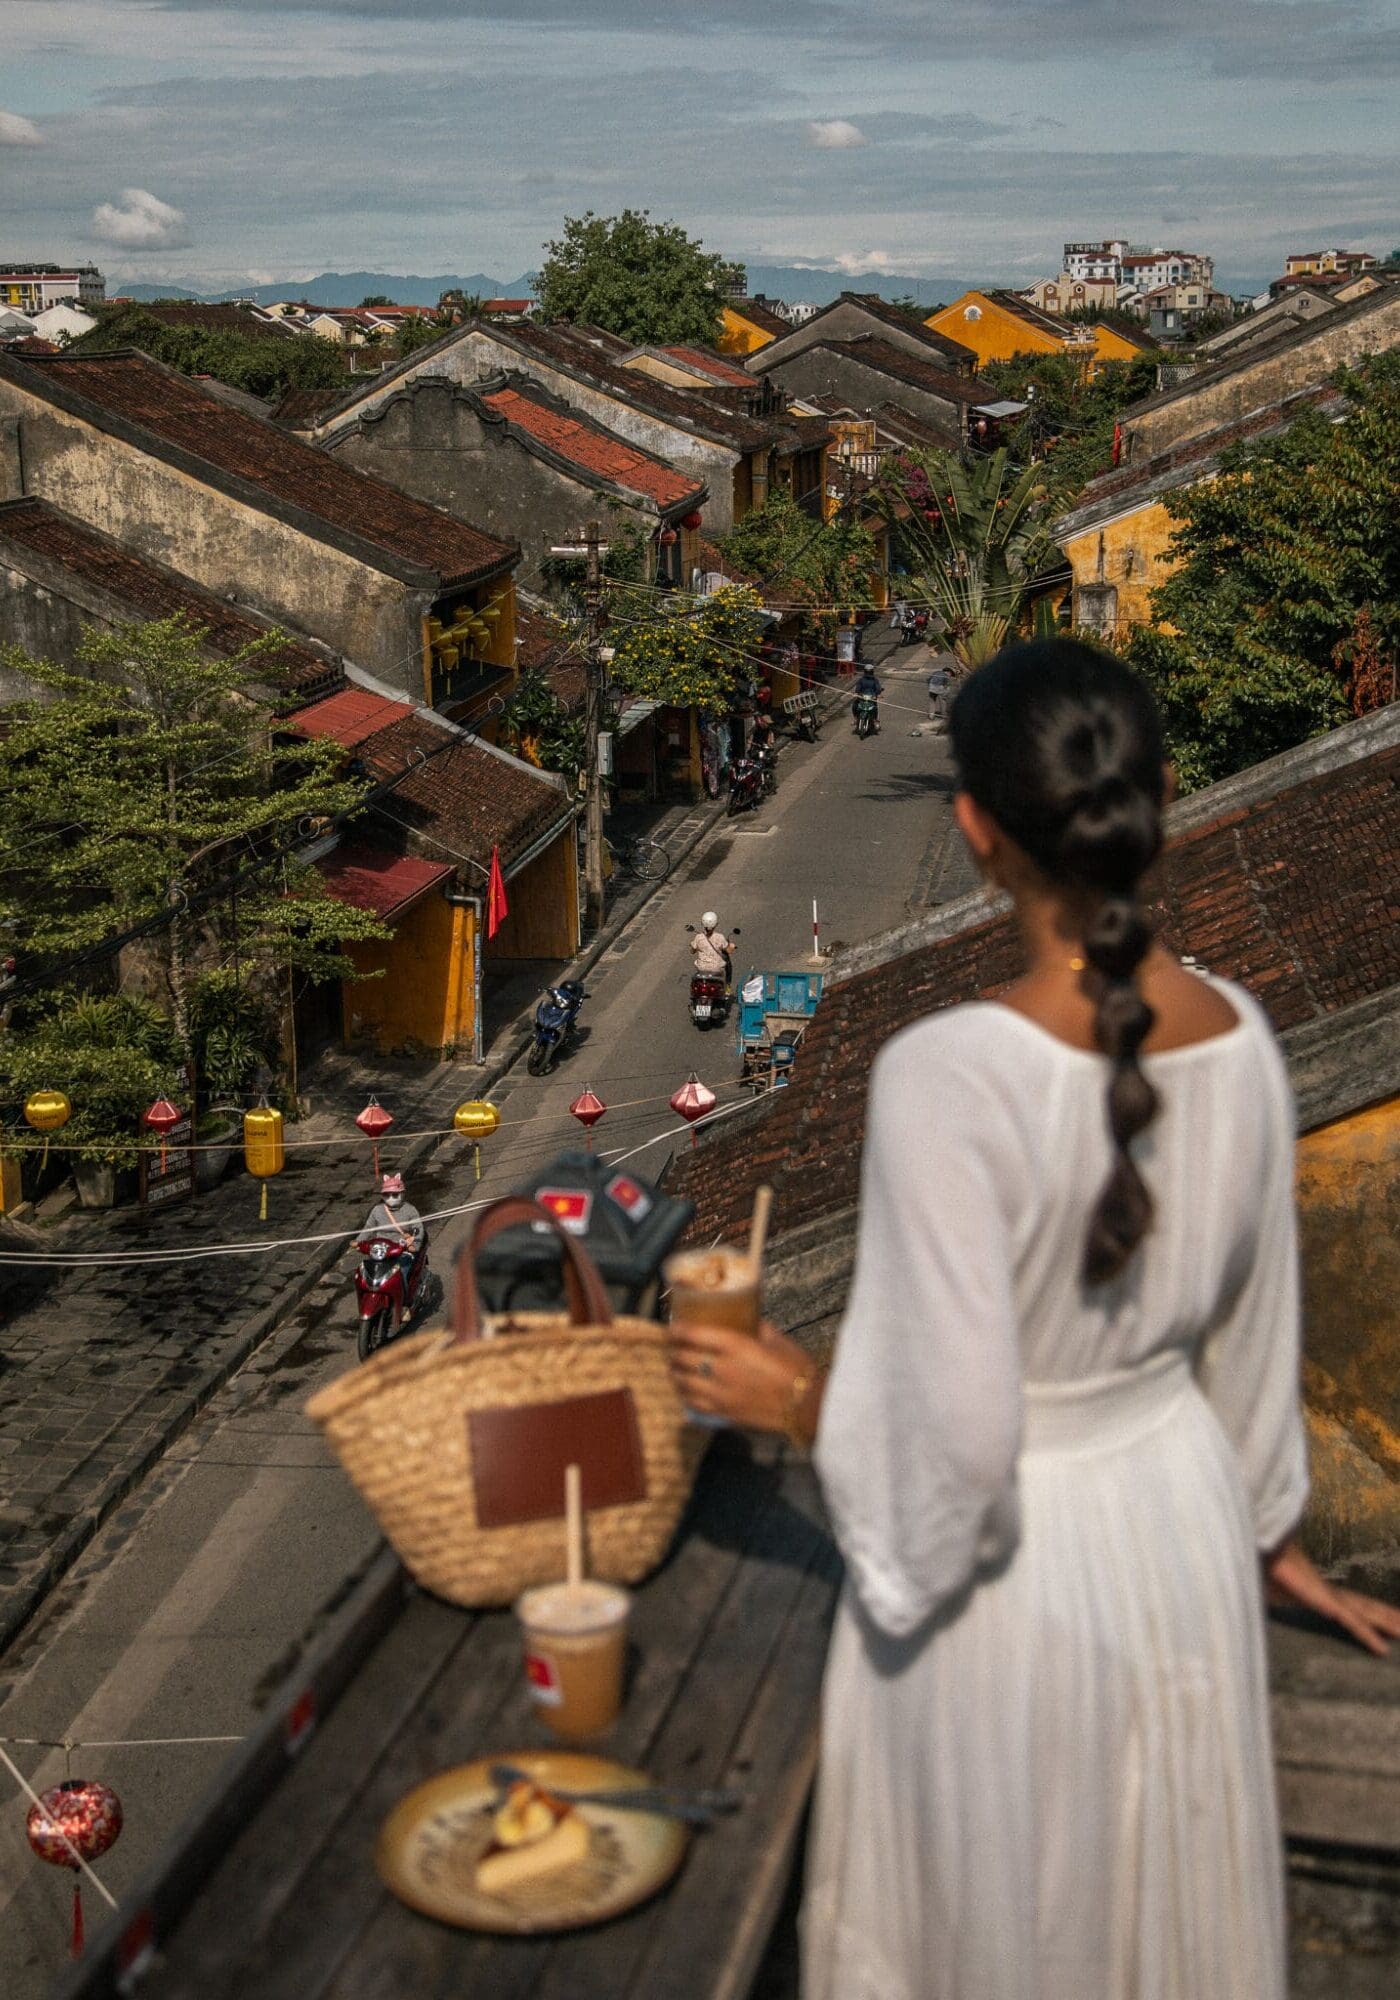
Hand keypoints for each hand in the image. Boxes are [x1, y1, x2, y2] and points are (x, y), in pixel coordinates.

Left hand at [668, 1318, 822, 1439]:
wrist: (808, 1406)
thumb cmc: (797, 1369)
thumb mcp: (777, 1340)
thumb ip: (756, 1328)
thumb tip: (746, 1319)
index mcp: (734, 1345)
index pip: (693, 1334)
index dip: (677, 1330)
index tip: (672, 1327)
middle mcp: (722, 1369)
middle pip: (682, 1358)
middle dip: (672, 1351)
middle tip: (672, 1347)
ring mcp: (721, 1393)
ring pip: (683, 1383)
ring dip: (675, 1373)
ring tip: (674, 1368)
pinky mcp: (724, 1413)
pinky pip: (693, 1404)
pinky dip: (685, 1395)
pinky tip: (685, 1390)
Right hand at [1264, 1538, 1399, 1657]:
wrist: (1256, 1549)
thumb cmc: (1257, 1566)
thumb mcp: (1263, 1588)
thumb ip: (1267, 1595)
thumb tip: (1257, 1597)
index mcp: (1315, 1589)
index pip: (1347, 1602)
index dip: (1366, 1610)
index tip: (1383, 1617)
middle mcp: (1327, 1591)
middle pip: (1363, 1606)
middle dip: (1386, 1615)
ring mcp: (1328, 1596)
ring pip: (1365, 1614)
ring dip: (1387, 1623)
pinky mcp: (1324, 1601)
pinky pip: (1351, 1623)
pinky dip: (1368, 1636)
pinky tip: (1382, 1650)